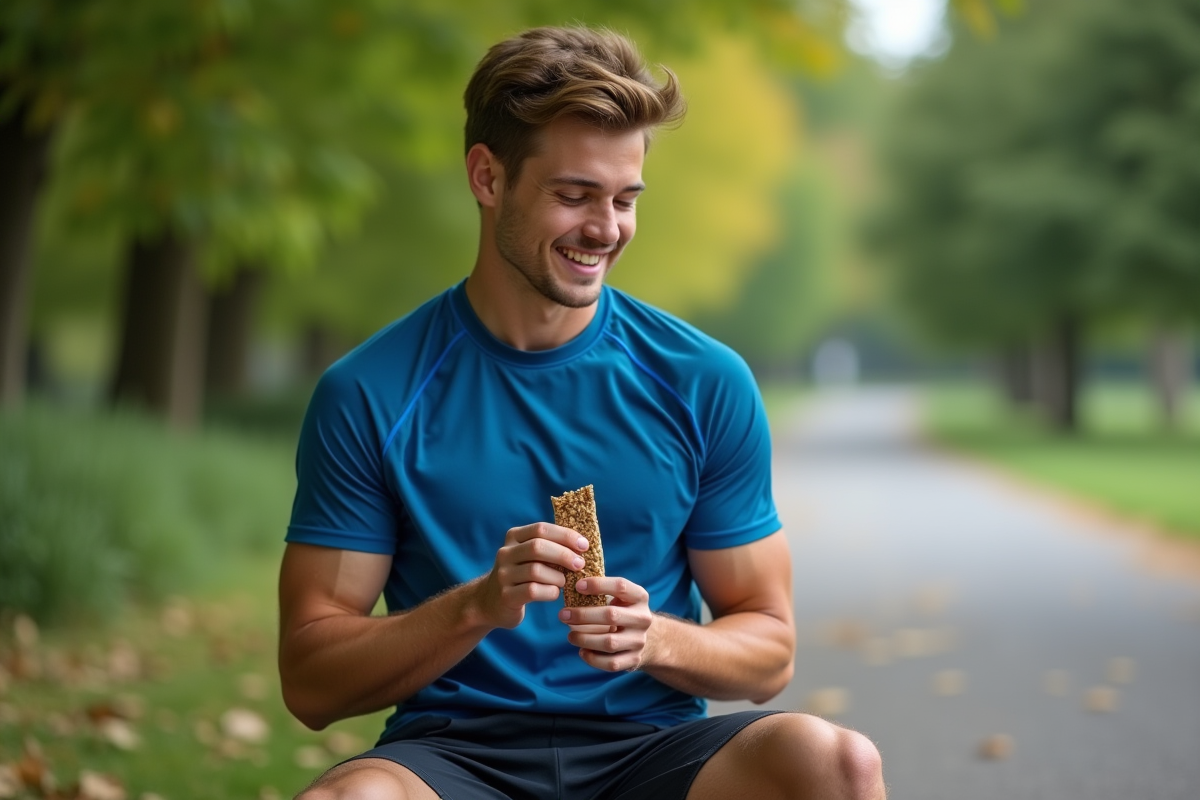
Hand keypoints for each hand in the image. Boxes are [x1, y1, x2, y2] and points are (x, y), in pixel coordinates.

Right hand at [473, 522, 589, 629]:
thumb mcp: (529, 556)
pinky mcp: (506, 595)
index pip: (541, 529)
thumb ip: (550, 547)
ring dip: (558, 576)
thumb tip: (583, 545)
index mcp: (514, 537)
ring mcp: (503, 574)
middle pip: (538, 547)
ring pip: (536, 570)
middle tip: (580, 564)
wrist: (490, 602)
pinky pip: (533, 591)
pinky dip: (550, 592)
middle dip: (564, 555)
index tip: (584, 545)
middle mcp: (505, 553)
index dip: (565, 535)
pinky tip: (554, 593)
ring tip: (565, 582)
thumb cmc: (522, 575)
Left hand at [558, 577, 653, 671]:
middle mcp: (643, 618)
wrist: (650, 640)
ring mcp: (639, 641)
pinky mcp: (634, 659)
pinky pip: (611, 663)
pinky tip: (582, 651)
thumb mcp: (621, 598)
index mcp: (639, 597)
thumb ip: (601, 591)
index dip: (598, 585)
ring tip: (570, 636)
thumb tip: (568, 586)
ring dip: (584, 639)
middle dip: (583, 615)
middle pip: (611, 615)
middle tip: (563, 615)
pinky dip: (593, 659)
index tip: (577, 586)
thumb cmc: (623, 612)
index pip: (620, 586)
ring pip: (609, 642)